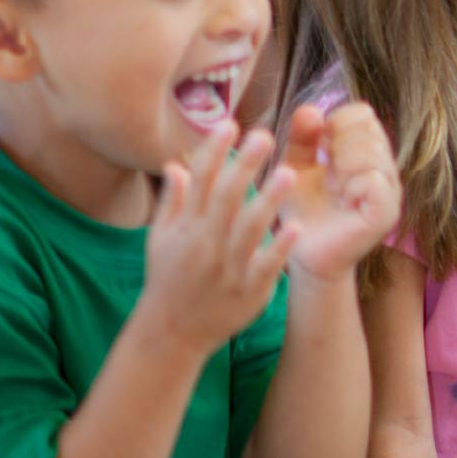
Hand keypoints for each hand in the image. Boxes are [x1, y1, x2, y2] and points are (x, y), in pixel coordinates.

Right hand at [138, 126, 295, 358]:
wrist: (171, 333)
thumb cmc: (167, 280)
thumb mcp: (160, 240)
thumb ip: (172, 202)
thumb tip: (176, 164)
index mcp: (185, 227)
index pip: (198, 181)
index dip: (213, 151)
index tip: (229, 124)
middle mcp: (205, 243)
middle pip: (225, 198)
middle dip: (243, 165)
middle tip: (265, 135)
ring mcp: (227, 268)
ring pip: (248, 229)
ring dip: (268, 200)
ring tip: (289, 172)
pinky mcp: (248, 290)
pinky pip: (265, 266)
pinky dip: (280, 248)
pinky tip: (297, 227)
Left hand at [272, 101, 402, 282]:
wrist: (303, 255)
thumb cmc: (303, 211)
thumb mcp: (295, 167)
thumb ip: (302, 138)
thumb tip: (310, 109)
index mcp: (367, 153)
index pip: (363, 114)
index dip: (335, 122)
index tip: (318, 148)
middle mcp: (385, 168)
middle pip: (368, 127)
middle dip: (336, 144)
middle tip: (325, 171)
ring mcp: (390, 191)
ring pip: (371, 151)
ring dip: (341, 164)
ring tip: (332, 186)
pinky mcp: (386, 213)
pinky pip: (373, 179)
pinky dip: (351, 184)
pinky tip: (341, 198)